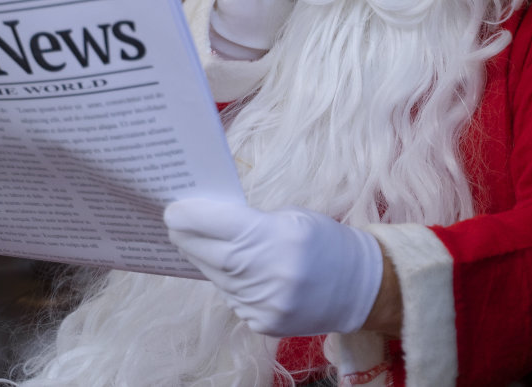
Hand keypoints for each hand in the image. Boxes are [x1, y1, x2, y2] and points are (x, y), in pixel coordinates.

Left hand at [164, 198, 383, 336]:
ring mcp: (266, 303)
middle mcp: (270, 273)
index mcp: (279, 238)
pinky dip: (228, 283)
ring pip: (218, 278)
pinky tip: (235, 272)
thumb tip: (208, 221)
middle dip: (187, 238)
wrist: (359, 286)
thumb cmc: (324, 241)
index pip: (221, 226)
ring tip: (199, 244)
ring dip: (205, 260)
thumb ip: (252, 222)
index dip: (192, 216)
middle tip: (173, 224)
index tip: (172, 209)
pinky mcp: (264, 323)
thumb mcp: (292, 218)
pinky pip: (233, 299)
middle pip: (212, 255)